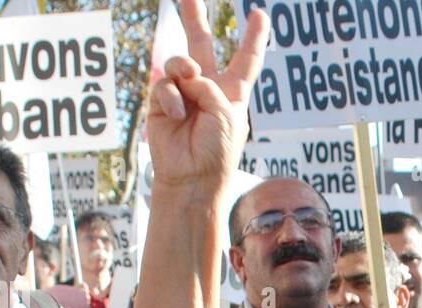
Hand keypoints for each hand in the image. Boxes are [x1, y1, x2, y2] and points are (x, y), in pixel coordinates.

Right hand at [146, 0, 269, 196]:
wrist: (193, 177)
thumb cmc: (217, 150)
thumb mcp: (225, 112)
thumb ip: (207, 85)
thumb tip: (181, 76)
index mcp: (232, 92)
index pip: (246, 60)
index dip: (253, 38)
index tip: (259, 14)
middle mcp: (207, 88)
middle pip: (201, 45)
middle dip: (195, 18)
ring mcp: (183, 93)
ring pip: (179, 62)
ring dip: (183, 68)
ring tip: (188, 80)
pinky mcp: (161, 103)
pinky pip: (164, 85)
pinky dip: (171, 98)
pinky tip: (176, 115)